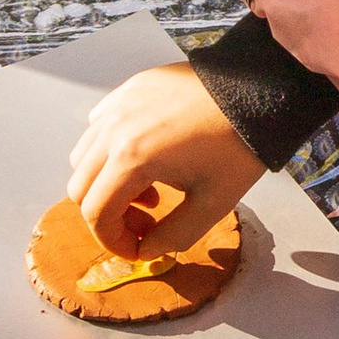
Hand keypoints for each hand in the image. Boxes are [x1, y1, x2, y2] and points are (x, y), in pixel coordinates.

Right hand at [66, 64, 262, 256]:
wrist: (258, 92)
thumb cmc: (238, 146)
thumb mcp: (212, 204)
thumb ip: (173, 236)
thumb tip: (147, 249)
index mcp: (132, 158)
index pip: (95, 213)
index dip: (112, 241)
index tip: (137, 248)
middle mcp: (114, 129)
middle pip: (80, 187)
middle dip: (108, 215)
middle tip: (146, 222)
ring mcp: (118, 104)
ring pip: (84, 157)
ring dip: (106, 182)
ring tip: (149, 187)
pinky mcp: (129, 89)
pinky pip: (99, 126)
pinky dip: (110, 151)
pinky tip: (147, 155)